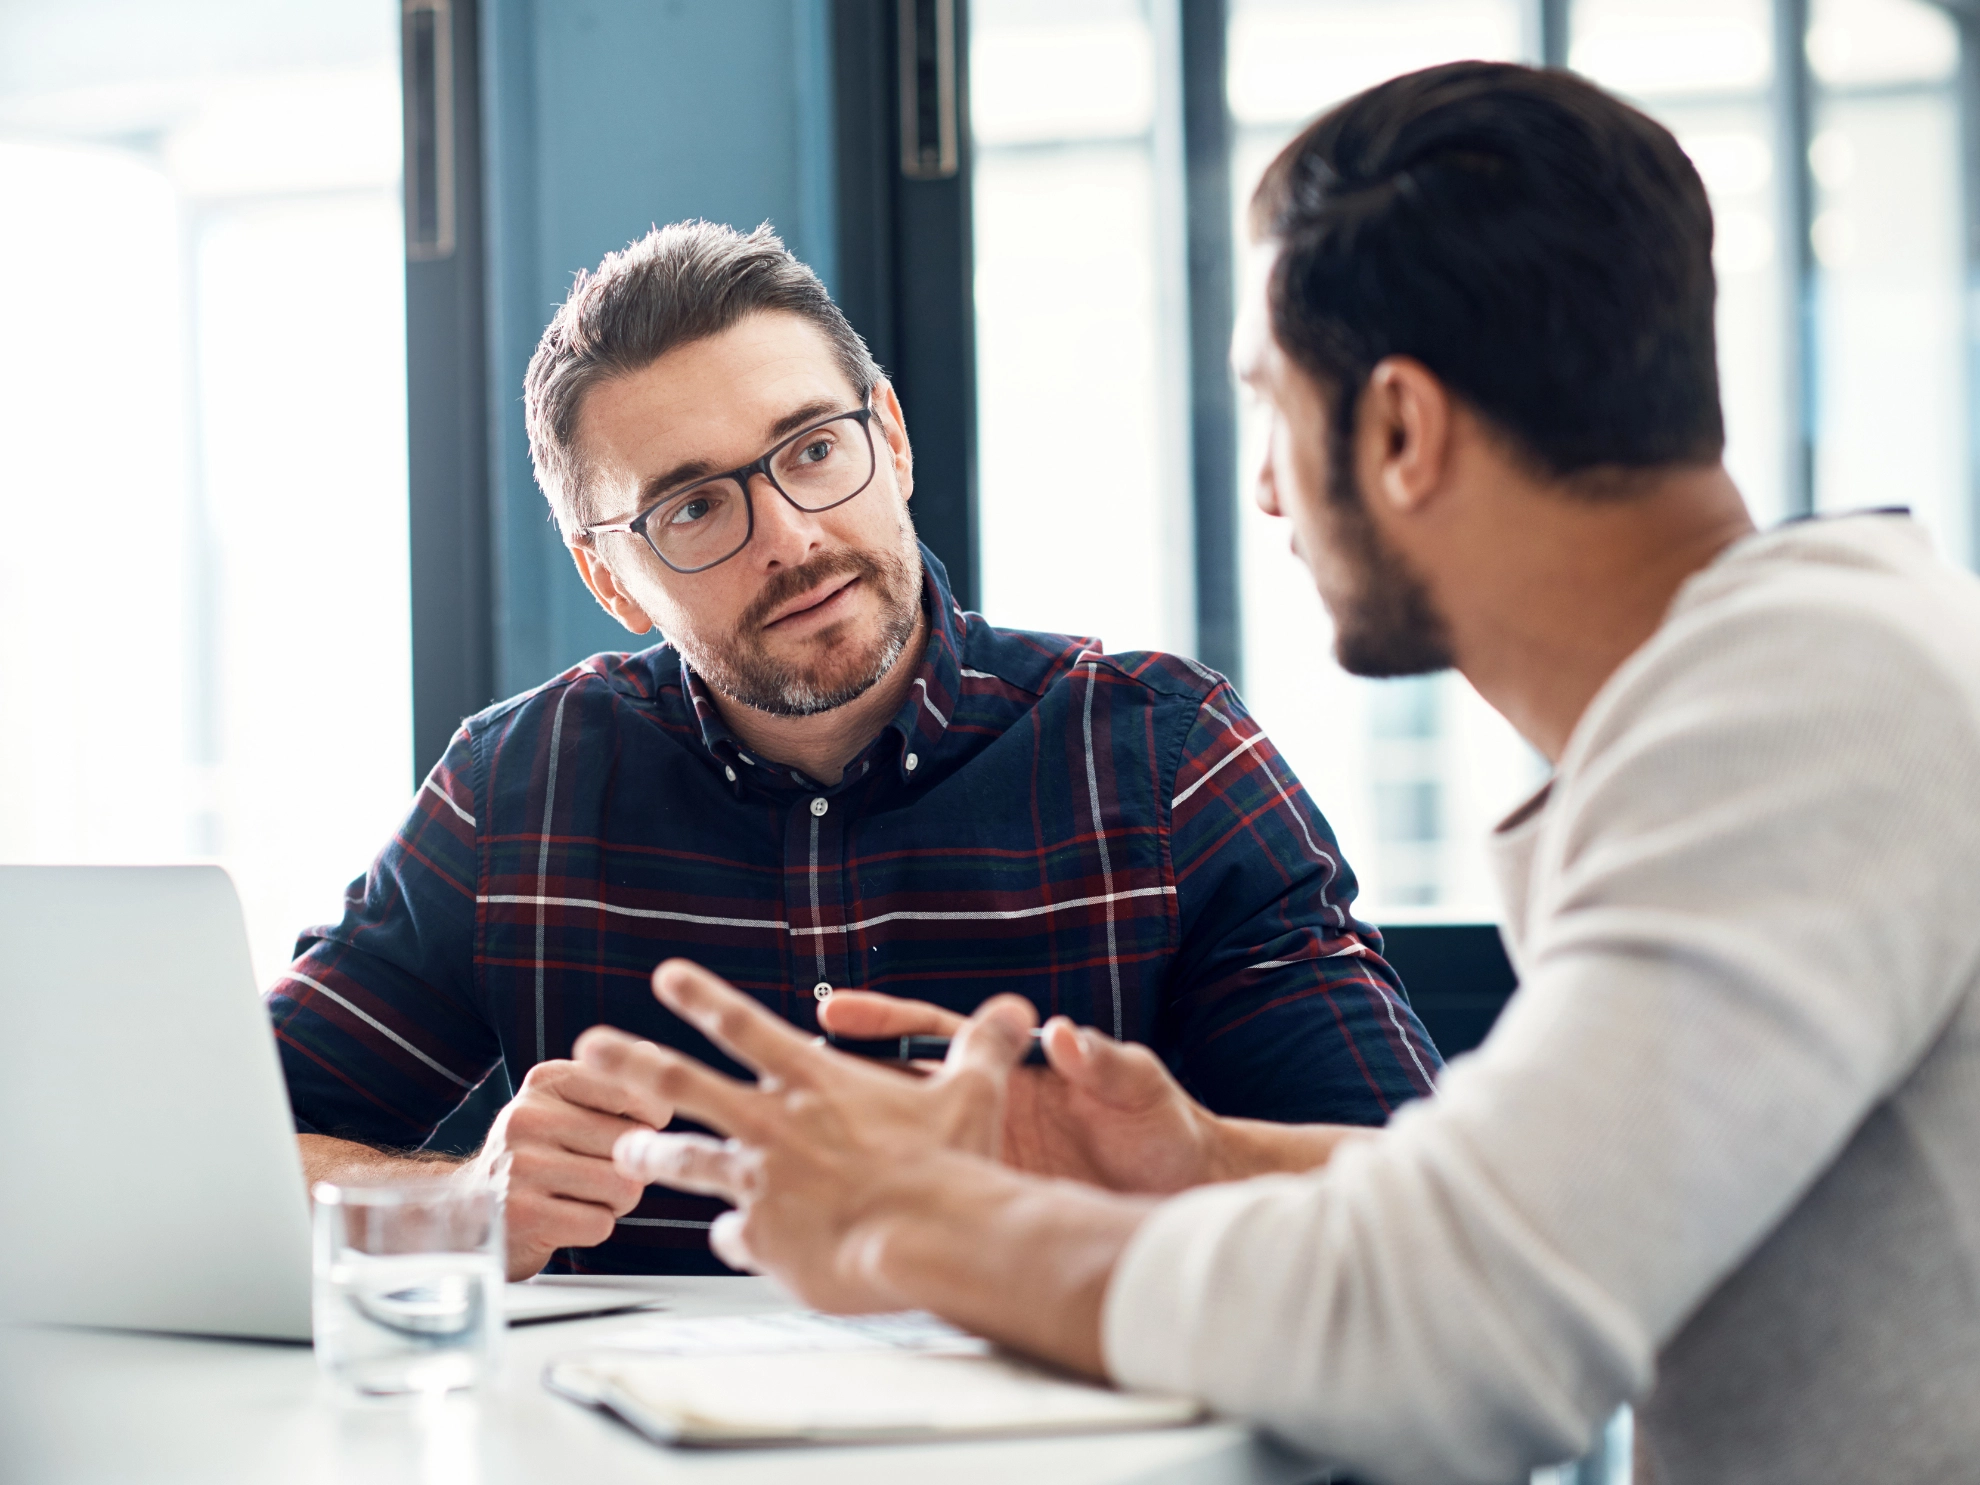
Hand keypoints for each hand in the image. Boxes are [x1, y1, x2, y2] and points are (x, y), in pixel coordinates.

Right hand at [460, 1059, 675, 1279]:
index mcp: (546, 1080)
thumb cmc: (541, 1154)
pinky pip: (601, 1224)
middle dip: (631, 1167)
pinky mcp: (522, 1216)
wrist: (474, 1209)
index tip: (631, 1130)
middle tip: (598, 1172)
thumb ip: (613, 1082)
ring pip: (624, 1186)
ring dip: (616, 1201)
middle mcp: (527, 1116)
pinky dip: (594, 1227)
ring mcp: (520, 1166)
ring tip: (583, 1196)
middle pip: (633, 1144)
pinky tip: (565, 1220)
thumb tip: (649, 1053)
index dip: (651, 1121)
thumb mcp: (567, 1105)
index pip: (636, 1092)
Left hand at [574, 959, 1039, 1311]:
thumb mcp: (973, 1092)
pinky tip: (730, 1245)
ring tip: (624, 1154)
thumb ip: (984, 1047)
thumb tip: (1019, 1010)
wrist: (931, 1236)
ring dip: (651, 1156)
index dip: (703, 997)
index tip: (667, 977)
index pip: (745, 1026)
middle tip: (590, 1047)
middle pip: (683, 1084)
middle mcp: (775, 1125)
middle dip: (630, 1062)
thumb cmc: (950, 1166)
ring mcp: (762, 1183)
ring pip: (687, 1162)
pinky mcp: (764, 1239)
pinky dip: (732, 1239)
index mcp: (815, 1083)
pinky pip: (734, 1238)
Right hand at [819, 990, 1228, 1192]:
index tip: (833, 1012)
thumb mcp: (1138, 1087)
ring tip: (783, 1155)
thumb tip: (1067, 1035)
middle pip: (895, 1090)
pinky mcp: (992, 1204)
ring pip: (900, 1150)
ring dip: (848, 1150)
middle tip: (779, 1077)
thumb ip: (1105, 1060)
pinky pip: (930, 1205)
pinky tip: (840, 1223)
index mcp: (1014, 1069)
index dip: (882, 1021)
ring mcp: (983, 1158)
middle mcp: (987, 1110)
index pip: (934, 1034)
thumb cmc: (1165, 1128)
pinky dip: (886, 1212)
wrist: (1186, 1191)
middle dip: (836, 1084)